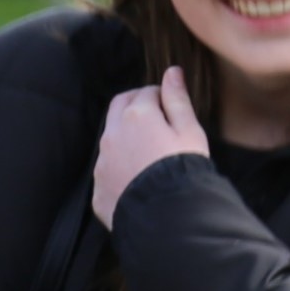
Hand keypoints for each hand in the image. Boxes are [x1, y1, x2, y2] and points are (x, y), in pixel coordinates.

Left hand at [92, 69, 212, 223]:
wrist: (167, 219)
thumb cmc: (184, 171)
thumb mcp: (190, 132)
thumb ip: (178, 100)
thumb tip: (172, 71)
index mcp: (137, 115)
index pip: (146, 93)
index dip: (161, 97)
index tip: (171, 109)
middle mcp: (112, 134)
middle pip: (120, 107)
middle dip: (136, 105)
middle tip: (157, 119)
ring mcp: (102, 163)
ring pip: (111, 138)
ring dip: (126, 137)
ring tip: (150, 154)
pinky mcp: (98, 189)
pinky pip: (107, 170)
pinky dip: (120, 168)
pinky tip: (139, 180)